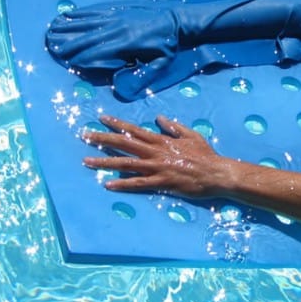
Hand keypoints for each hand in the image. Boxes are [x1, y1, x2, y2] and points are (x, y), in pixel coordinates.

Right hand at [46, 0, 179, 70]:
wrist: (176, 18)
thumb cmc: (168, 44)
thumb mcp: (161, 64)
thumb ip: (142, 76)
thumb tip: (122, 89)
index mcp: (127, 44)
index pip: (99, 53)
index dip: (83, 58)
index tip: (68, 63)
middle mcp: (118, 29)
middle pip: (88, 37)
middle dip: (69, 43)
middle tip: (51, 48)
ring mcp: (116, 16)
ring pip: (87, 22)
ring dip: (68, 27)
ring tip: (51, 31)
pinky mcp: (117, 8)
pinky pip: (94, 11)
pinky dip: (79, 14)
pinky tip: (66, 15)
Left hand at [82, 115, 224, 197]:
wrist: (216, 173)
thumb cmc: (205, 154)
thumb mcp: (191, 134)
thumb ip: (173, 126)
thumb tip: (159, 118)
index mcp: (161, 140)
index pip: (134, 130)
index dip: (117, 124)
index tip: (101, 118)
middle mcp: (155, 152)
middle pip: (124, 143)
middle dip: (102, 139)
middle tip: (84, 135)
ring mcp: (157, 167)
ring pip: (126, 163)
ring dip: (105, 161)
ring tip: (86, 161)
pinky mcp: (161, 183)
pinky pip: (138, 183)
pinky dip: (122, 183)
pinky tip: (108, 183)